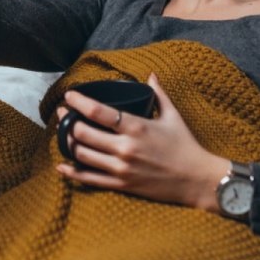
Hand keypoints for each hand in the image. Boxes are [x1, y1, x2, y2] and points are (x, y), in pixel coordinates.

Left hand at [55, 73, 228, 212]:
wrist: (198, 180)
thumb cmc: (186, 146)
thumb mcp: (173, 116)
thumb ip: (158, 94)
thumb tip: (150, 75)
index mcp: (137, 127)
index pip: (98, 111)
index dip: (78, 102)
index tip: (69, 96)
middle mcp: (126, 147)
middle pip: (83, 133)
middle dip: (67, 121)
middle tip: (62, 114)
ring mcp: (122, 168)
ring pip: (83, 155)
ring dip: (68, 143)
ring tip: (64, 134)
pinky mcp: (122, 185)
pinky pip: (90, 179)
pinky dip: (72, 173)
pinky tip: (61, 166)